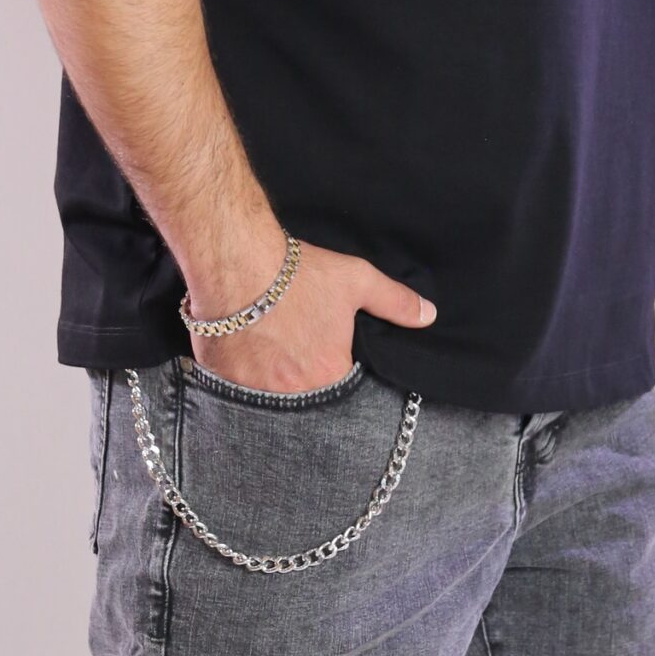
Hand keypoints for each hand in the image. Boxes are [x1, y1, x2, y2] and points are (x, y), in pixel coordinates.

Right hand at [185, 234, 435, 392]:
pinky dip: (242, 374)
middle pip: (305, 393)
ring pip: (270, 394)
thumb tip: (428, 315)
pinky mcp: (225, 383)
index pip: (341, 385)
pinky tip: (244, 350)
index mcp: (331, 374)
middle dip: (301, 374)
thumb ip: (395, 302)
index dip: (332, 367)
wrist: (237, 261)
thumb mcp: (356, 281)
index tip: (322, 349)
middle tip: (293, 345)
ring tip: (269, 346)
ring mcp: (256, 392)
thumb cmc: (298, 272)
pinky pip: (238, 389)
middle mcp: (295, 392)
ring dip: (272, 377)